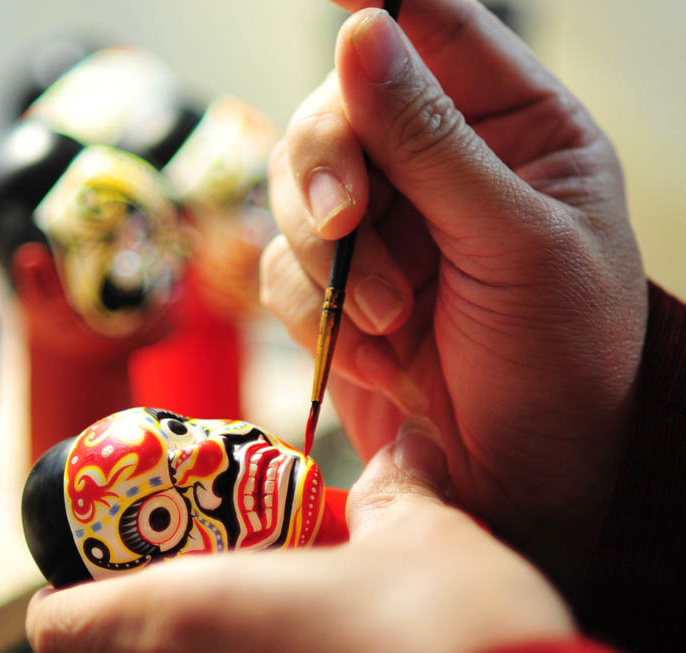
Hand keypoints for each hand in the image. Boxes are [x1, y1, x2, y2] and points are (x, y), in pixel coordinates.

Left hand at [25, 421, 573, 651]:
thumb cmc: (458, 637)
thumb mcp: (425, 540)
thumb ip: (397, 492)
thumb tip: (403, 455)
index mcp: (194, 614)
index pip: (64, 624)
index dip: (66, 603)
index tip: (88, 582)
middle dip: (132, 628)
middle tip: (182, 593)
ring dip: (193, 648)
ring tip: (252, 628)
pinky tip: (302, 649)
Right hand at [260, 0, 646, 592]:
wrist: (518, 480)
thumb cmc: (559, 362)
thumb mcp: (517, 245)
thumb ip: (433, 143)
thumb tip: (361, 33)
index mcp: (514, 126)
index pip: (436, 25)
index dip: (377, 5)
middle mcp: (438, 162)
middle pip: (337, 109)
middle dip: (329, 172)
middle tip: (346, 227)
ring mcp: (381, 225)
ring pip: (295, 190)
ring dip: (324, 257)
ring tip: (387, 317)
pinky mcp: (334, 285)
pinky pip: (280, 266)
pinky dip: (311, 310)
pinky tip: (374, 352)